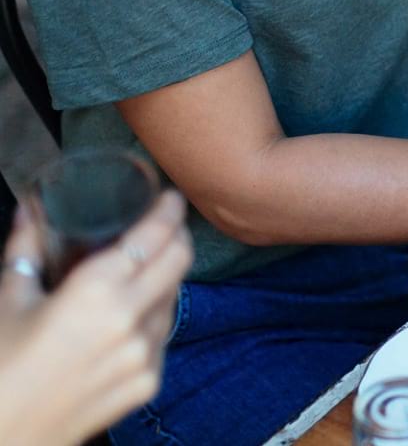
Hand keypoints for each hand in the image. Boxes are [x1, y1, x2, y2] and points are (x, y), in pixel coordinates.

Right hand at [0, 191, 192, 445]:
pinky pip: (162, 337)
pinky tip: (131, 315)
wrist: (2, 436)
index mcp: (97, 292)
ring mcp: (145, 355)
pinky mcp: (148, 384)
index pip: (153, 237)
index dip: (169, 212)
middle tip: (166, 224)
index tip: (172, 198)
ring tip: (144, 270)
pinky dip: (153, 318)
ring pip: (173, 299)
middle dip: (177, 236)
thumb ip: (26, 249)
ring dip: (165, 279)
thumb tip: (31, 209)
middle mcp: (131, 320)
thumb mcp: (8, 300)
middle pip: (179, 261)